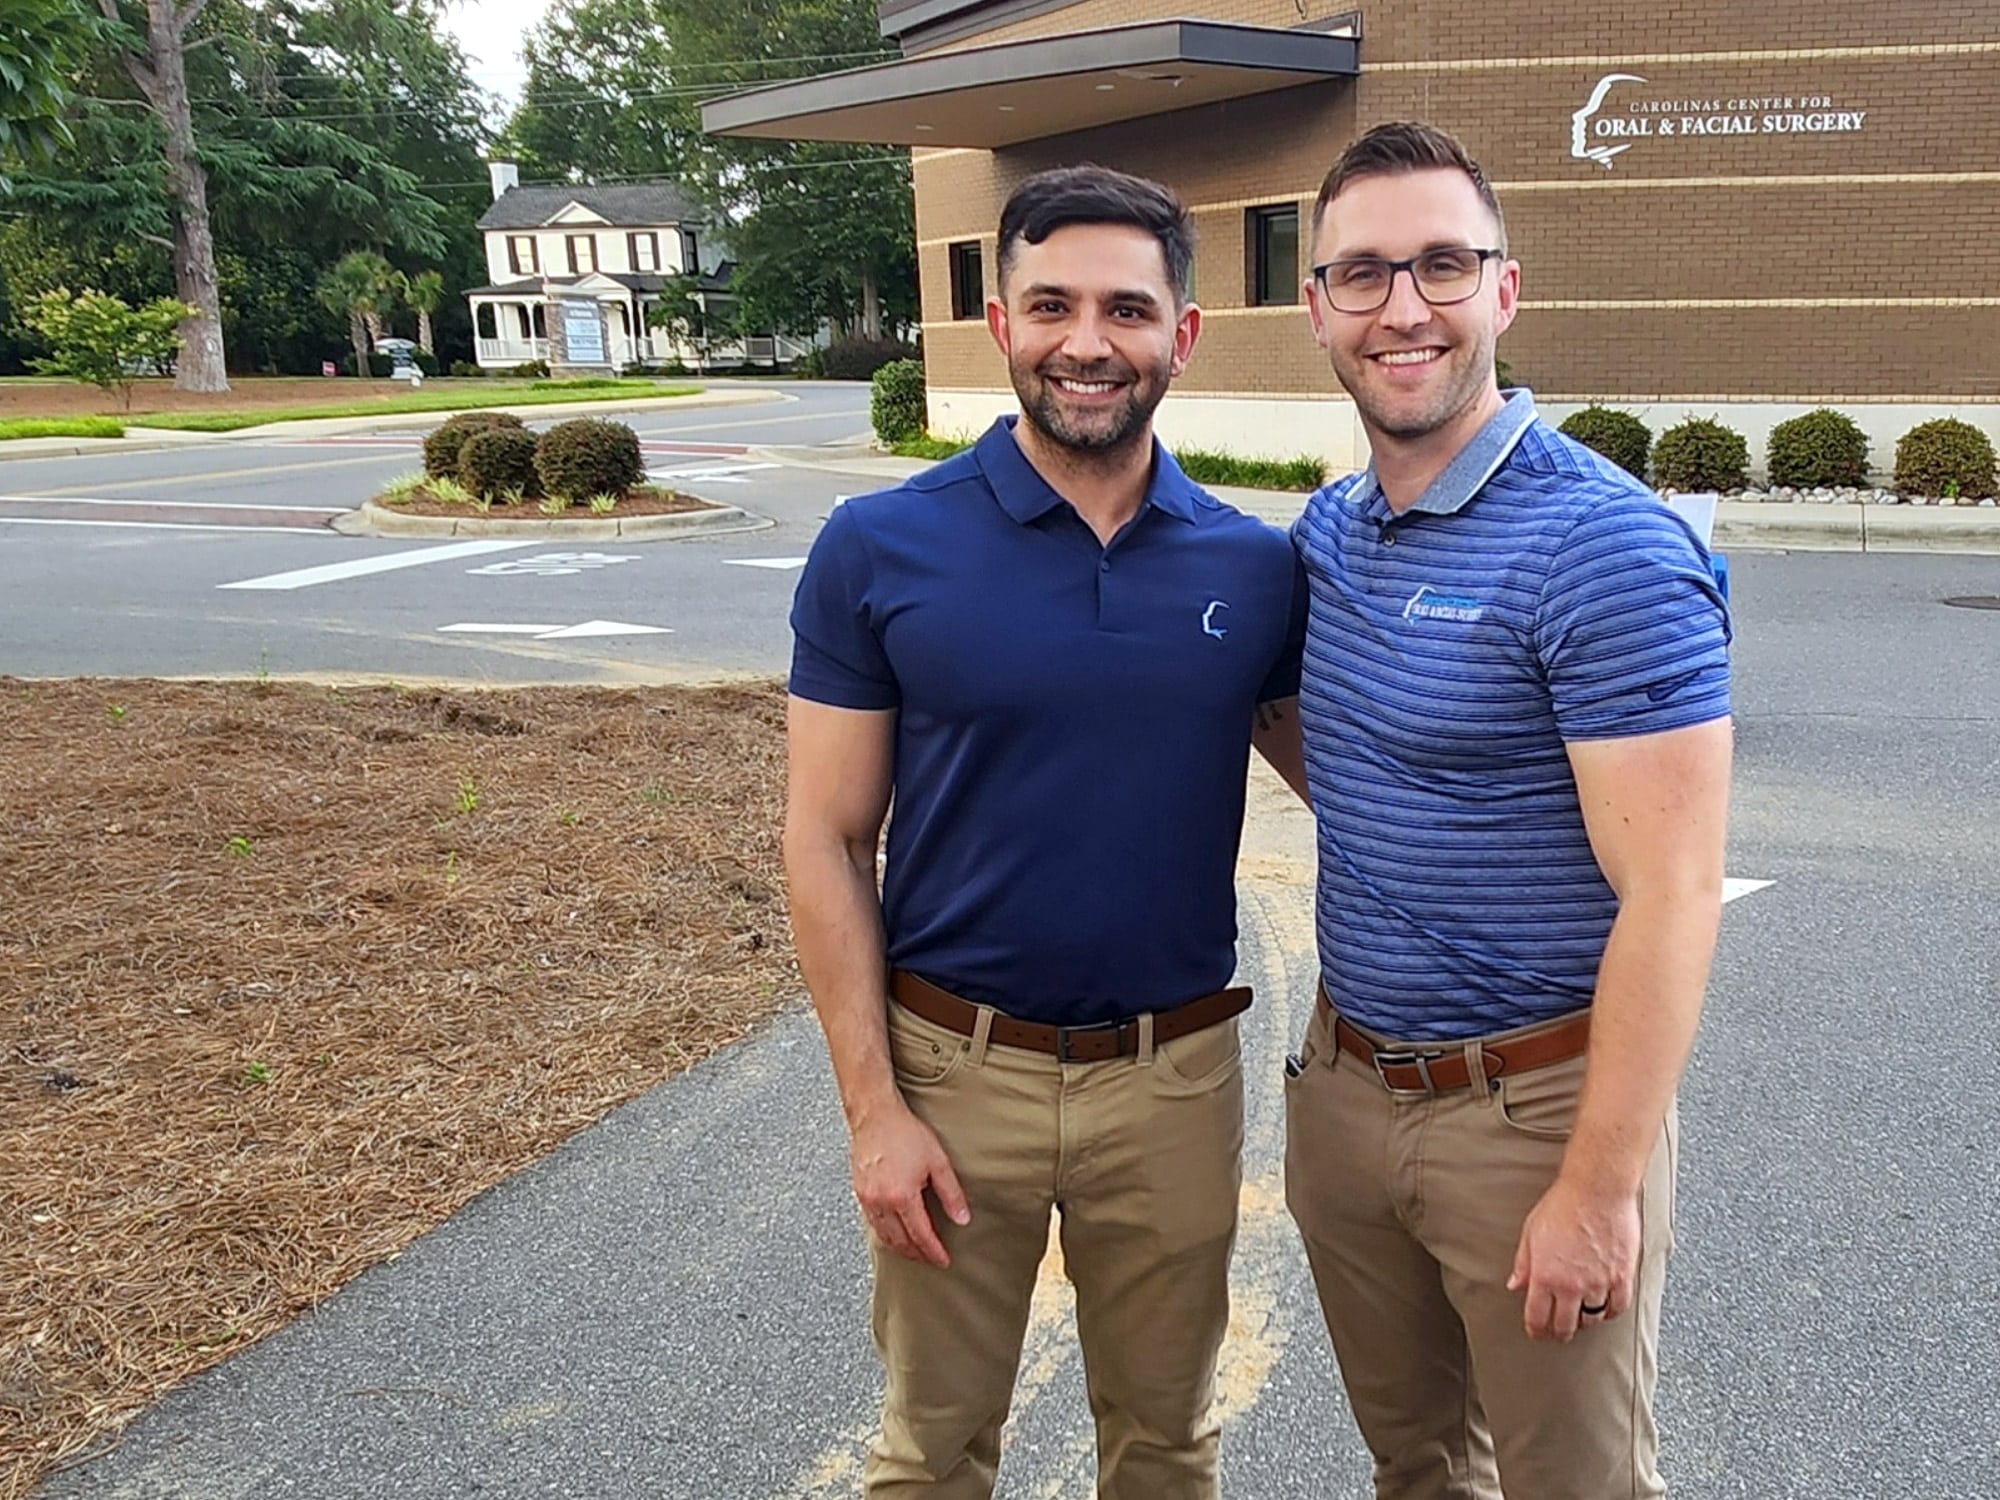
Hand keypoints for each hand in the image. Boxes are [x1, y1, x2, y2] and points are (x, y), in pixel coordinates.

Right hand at [850, 1098, 970, 1266]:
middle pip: (900, 1241)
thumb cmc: (905, 1132)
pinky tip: (893, 1233)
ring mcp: (867, 1198)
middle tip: (930, 1259)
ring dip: (900, 1248)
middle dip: (917, 1254)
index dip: (933, 1251)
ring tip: (914, 1251)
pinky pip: (872, 1223)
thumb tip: (962, 1218)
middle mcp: (881, 1202)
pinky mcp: (858, 1192)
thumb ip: (951, 1194)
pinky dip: (884, 1234)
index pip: (921, 1235)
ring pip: (883, 1236)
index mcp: (902, 1196)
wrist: (875, 1114)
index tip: (943, 1260)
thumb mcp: (938, 1161)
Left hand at [1507, 1175, 1640, 1341]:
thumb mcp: (1531, 1232)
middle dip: (1559, 1332)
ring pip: (1592, 1319)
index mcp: (1545, 1275)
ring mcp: (1599, 1283)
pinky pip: (1617, 1308)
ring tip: (1580, 1317)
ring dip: (1584, 1321)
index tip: (1537, 1332)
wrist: (1597, 1190)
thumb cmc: (1564, 1204)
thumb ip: (1524, 1263)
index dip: (1536, 1330)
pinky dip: (1609, 1312)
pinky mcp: (1622, 1277)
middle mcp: (1572, 1285)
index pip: (1538, 1317)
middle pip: (1566, 1325)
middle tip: (1558, 1332)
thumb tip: (1516, 1284)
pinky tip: (1604, 1308)